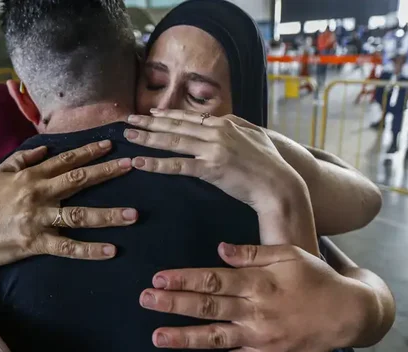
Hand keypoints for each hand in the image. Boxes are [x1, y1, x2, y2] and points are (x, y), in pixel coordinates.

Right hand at [0, 141, 136, 301]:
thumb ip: (21, 159)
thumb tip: (45, 149)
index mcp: (29, 176)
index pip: (65, 160)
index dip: (89, 151)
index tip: (111, 144)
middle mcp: (37, 194)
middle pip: (78, 180)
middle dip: (107, 172)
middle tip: (132, 165)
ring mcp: (38, 219)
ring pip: (79, 215)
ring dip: (108, 215)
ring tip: (133, 214)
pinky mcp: (36, 243)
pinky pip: (68, 247)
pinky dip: (90, 250)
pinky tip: (111, 250)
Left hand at [124, 110, 304, 214]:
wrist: (279, 184)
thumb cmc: (270, 163)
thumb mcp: (255, 135)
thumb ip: (237, 125)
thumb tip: (222, 119)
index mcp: (225, 124)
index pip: (190, 117)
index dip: (169, 115)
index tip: (152, 112)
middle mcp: (216, 133)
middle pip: (175, 126)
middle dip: (149, 122)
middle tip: (128, 119)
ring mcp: (212, 150)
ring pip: (172, 142)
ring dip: (147, 138)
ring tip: (128, 135)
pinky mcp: (210, 169)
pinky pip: (177, 166)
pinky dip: (156, 164)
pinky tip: (140, 162)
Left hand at [139, 243, 376, 351]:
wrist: (349, 313)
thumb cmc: (317, 278)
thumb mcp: (289, 255)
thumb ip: (253, 253)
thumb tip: (220, 249)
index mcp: (258, 282)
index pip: (213, 279)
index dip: (184, 278)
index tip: (159, 277)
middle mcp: (255, 310)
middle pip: (207, 306)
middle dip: (173, 303)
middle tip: (144, 299)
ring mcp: (260, 336)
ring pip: (215, 336)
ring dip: (184, 337)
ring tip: (156, 336)